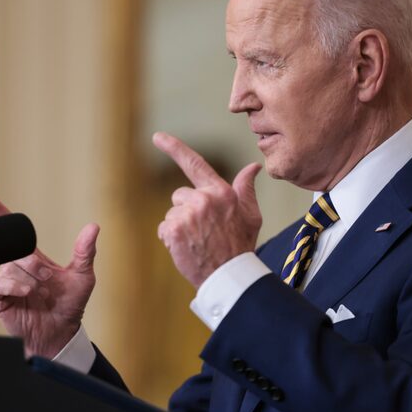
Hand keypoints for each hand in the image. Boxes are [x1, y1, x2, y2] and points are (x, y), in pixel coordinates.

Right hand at [0, 192, 98, 358]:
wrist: (61, 332)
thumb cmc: (70, 304)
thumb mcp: (83, 275)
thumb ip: (86, 251)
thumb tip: (94, 227)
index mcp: (32, 258)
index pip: (13, 232)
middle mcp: (17, 267)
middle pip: (16, 251)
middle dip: (35, 265)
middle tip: (48, 279)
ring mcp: (7, 282)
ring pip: (10, 268)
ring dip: (29, 280)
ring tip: (41, 293)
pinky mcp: (0, 298)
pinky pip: (0, 285)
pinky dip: (15, 287)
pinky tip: (26, 293)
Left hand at [153, 132, 261, 287]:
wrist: (230, 275)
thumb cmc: (241, 245)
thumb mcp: (251, 214)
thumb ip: (246, 188)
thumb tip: (253, 167)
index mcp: (221, 192)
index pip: (195, 164)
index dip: (174, 148)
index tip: (157, 137)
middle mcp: (203, 199)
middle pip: (180, 196)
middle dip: (186, 210)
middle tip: (203, 231)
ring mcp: (187, 214)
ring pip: (172, 213)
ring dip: (179, 226)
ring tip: (197, 241)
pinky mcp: (173, 229)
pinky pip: (164, 228)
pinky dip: (171, 239)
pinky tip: (187, 248)